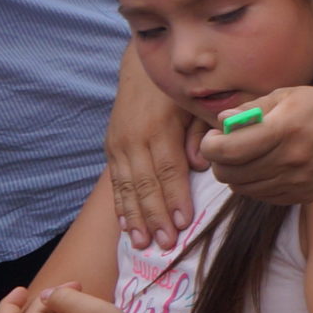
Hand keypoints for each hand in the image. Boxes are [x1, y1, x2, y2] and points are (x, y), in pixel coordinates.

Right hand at [108, 60, 196, 250]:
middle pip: (145, 184)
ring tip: (142, 244)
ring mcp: (119, 145)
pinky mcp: (111, 149)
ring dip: (135, 218)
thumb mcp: (194, 104)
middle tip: (166, 244)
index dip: (175, 196)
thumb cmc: (178, 90)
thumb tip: (200, 166)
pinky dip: (120, 207)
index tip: (183, 222)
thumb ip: (199, 133)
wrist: (141, 69)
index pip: (167, 168)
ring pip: (126, 188)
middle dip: (155, 217)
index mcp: (158, 128)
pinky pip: (115, 183)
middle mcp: (134, 139)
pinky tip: (126, 227)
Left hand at [200, 85, 312, 205]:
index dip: (210, 145)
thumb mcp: (289, 95)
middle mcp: (290, 160)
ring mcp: (297, 182)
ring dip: (235, 173)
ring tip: (246, 156)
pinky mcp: (302, 196)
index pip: (228, 150)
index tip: (213, 137)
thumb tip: (221, 123)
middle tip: (225, 147)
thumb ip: (252, 109)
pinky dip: (254, 184)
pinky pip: (261, 196)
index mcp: (285, 130)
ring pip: (242, 188)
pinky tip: (264, 167)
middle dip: (218, 160)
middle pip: (230, 173)